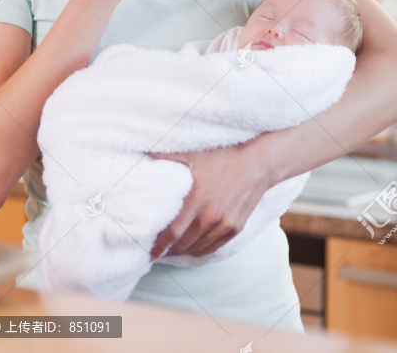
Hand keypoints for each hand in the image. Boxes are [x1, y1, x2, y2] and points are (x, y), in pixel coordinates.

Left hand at [146, 141, 272, 260]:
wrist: (257, 163)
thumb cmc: (223, 156)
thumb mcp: (194, 154)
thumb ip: (167, 155)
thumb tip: (144, 150)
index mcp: (196, 200)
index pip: (172, 233)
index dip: (159, 246)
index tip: (149, 252)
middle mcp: (210, 217)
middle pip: (183, 243)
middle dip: (168, 249)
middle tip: (157, 249)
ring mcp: (225, 224)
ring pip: (198, 248)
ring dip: (183, 251)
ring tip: (171, 249)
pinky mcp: (236, 228)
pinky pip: (214, 247)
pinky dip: (201, 250)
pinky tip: (192, 248)